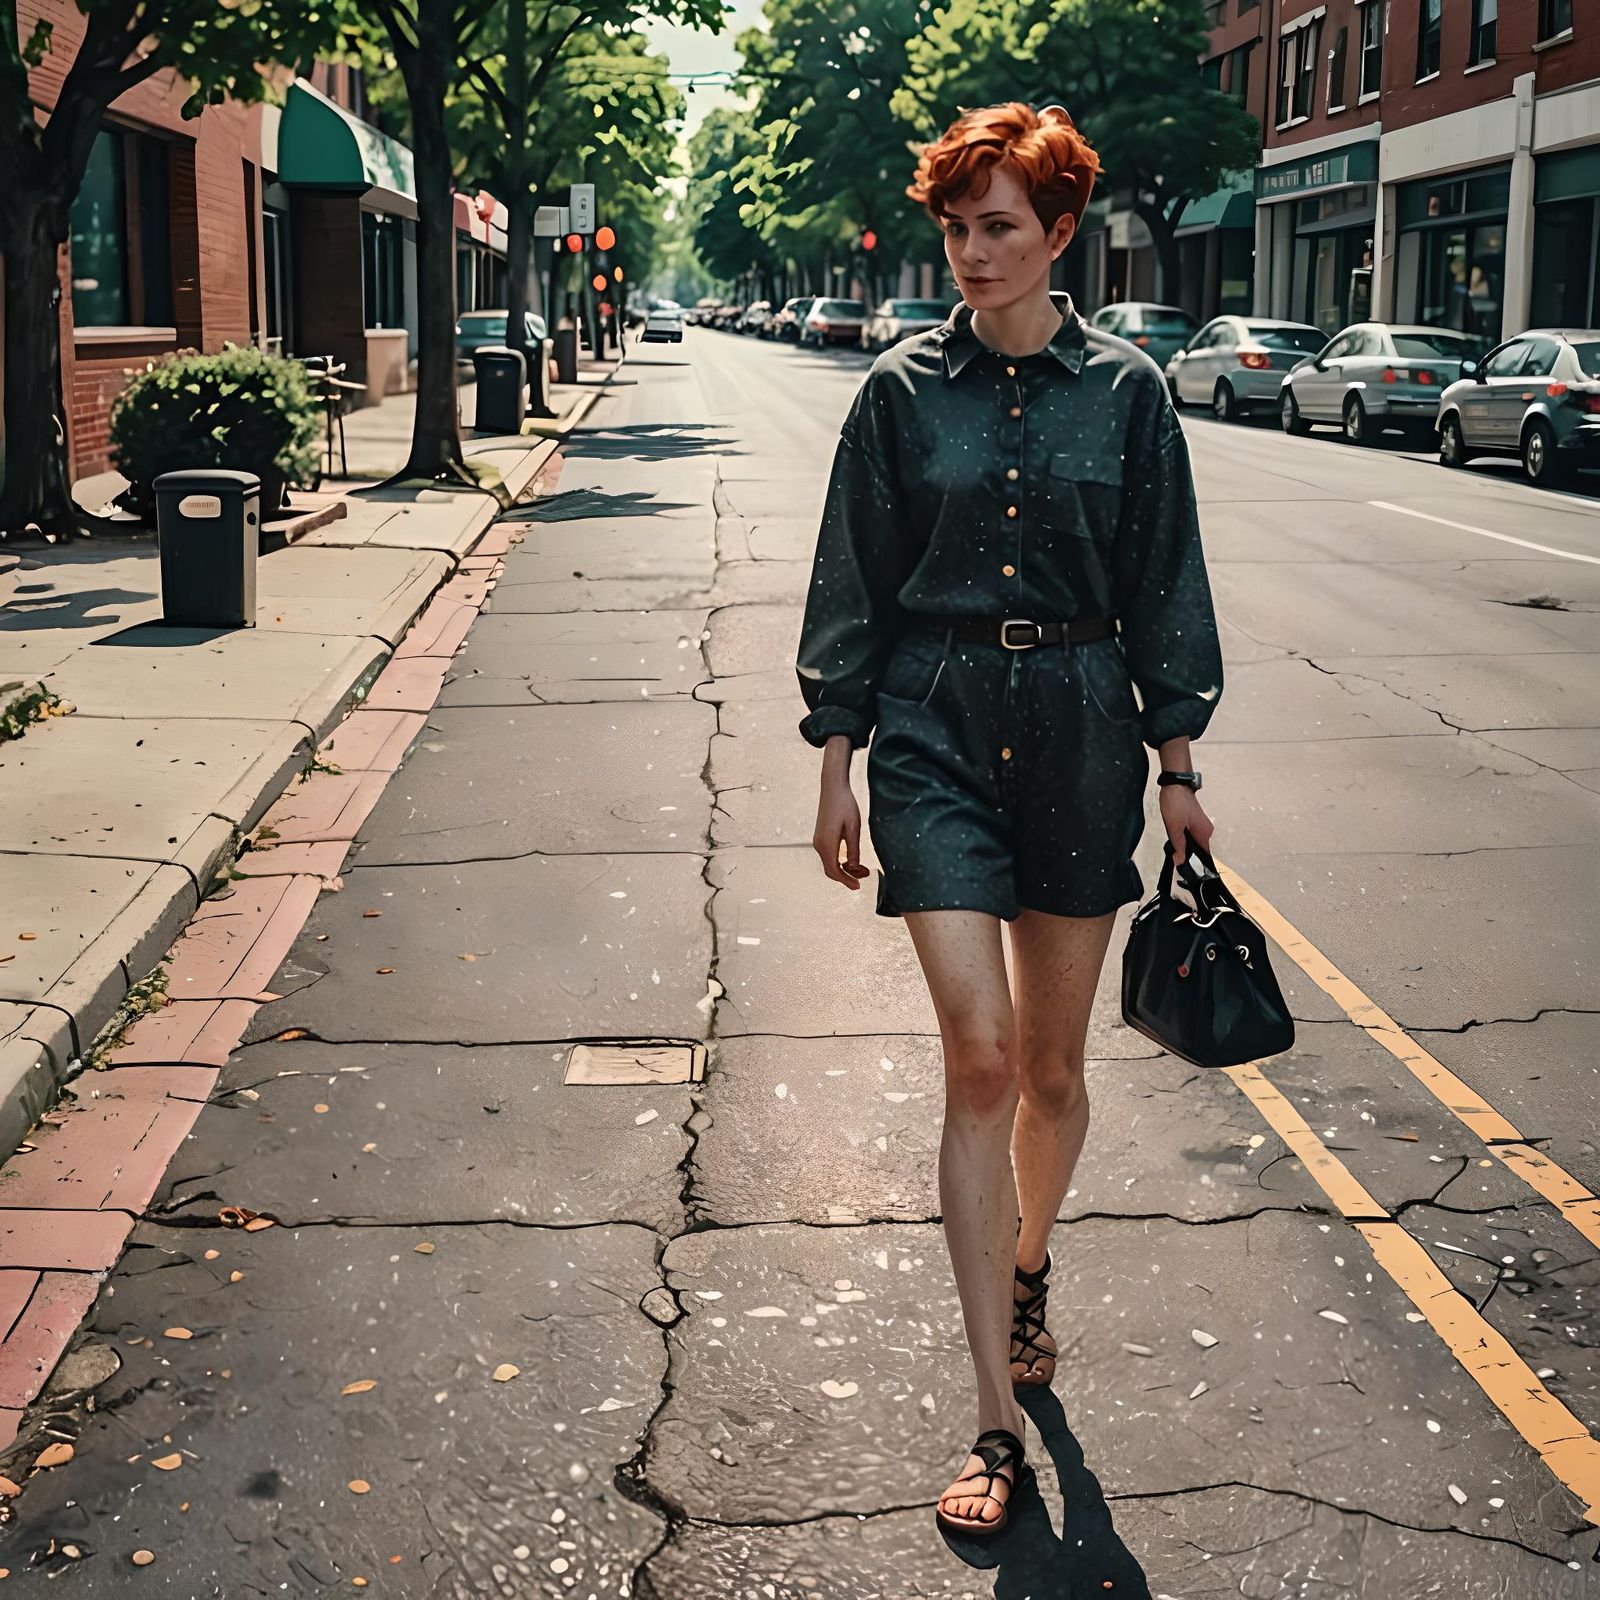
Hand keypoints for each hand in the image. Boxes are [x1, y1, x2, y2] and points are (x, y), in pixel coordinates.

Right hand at [813, 770, 870, 890]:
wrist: (833, 787)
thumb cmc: (844, 804)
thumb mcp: (854, 828)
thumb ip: (854, 849)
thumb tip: (854, 867)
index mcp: (826, 843)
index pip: (834, 871)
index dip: (846, 881)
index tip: (857, 887)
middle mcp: (819, 844)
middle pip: (831, 870)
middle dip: (847, 876)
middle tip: (864, 876)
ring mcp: (818, 840)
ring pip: (830, 863)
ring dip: (845, 868)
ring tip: (862, 868)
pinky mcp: (821, 836)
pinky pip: (829, 855)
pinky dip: (840, 860)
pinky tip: (852, 859)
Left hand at [1159, 783, 1213, 866]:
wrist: (1175, 784)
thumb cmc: (1176, 803)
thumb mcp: (1174, 828)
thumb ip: (1178, 846)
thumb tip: (1180, 861)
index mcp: (1204, 833)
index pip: (1204, 856)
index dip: (1195, 864)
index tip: (1186, 869)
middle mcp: (1206, 830)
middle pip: (1197, 849)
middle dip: (1186, 852)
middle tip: (1174, 851)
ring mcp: (1201, 824)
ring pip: (1192, 841)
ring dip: (1183, 843)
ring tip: (1173, 838)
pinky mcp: (1195, 820)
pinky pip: (1190, 833)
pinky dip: (1183, 836)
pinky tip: (1174, 831)